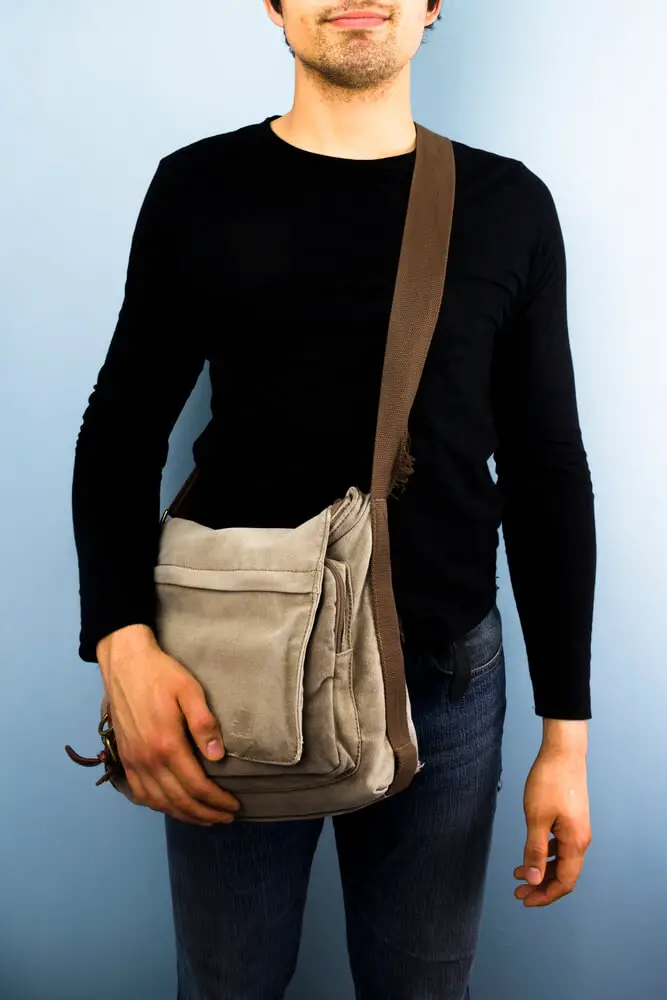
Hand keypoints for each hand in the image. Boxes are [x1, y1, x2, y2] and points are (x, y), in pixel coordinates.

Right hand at [97, 625, 239, 826]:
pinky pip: (140, 793)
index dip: (217, 801)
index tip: (234, 806)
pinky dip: (157, 806)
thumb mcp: (190, 692)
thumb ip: (204, 725)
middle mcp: (148, 759)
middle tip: (226, 818)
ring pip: (159, 802)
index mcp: (167, 745)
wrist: (126, 664)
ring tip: (204, 819)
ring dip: (183, 815)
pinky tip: (170, 806)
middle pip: (179, 800)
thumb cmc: (161, 674)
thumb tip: (217, 757)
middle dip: (205, 814)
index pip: (197, 786)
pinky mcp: (125, 757)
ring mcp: (133, 761)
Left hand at [514, 720, 591, 906]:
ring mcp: (577, 829)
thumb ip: (535, 850)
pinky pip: (560, 846)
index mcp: (575, 843)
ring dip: (541, 870)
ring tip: (518, 873)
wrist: (563, 752)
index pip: (565, 882)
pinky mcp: (571, 819)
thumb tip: (533, 879)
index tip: (525, 899)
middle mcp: (580, 839)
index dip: (545, 895)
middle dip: (541, 886)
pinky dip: (545, 854)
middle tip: (519, 891)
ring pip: (561, 860)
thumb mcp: (537, 818)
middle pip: (564, 874)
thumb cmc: (550, 781)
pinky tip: (530, 852)